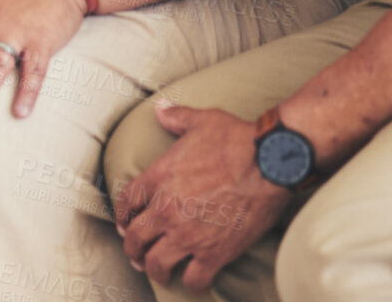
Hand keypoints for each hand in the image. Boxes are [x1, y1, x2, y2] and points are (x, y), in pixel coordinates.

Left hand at [115, 99, 292, 290]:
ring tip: (159, 272)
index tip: (125, 225)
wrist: (269, 163)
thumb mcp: (200, 120)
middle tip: (137, 255)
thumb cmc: (235, 139)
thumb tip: (161, 108)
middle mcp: (166, 209)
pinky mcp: (214, 252)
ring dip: (155, 270)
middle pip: (135, 238)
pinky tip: (193, 280)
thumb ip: (176, 117)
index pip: (127, 202)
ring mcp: (188, 234)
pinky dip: (191, 283)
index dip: (122, 216)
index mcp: (158, 177)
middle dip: (132, 249)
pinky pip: (194, 279)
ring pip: (157, 263)